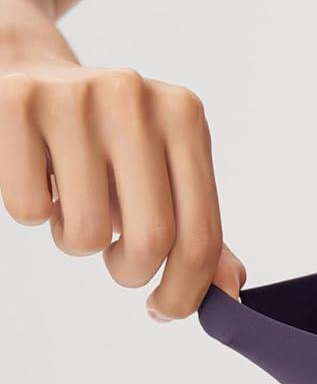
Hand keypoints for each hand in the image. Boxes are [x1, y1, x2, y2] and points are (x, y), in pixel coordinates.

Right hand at [0, 60, 245, 316]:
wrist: (27, 75)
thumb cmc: (101, 142)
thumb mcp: (160, 175)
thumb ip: (196, 231)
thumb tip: (229, 291)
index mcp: (183, 115)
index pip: (201, 233)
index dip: (185, 290)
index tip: (165, 308)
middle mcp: (135, 98)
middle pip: (151, 239)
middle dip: (131, 274)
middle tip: (117, 262)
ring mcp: (74, 96)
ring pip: (86, 234)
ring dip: (76, 242)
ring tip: (73, 205)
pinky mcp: (16, 104)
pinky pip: (29, 210)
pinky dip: (32, 213)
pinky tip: (40, 178)